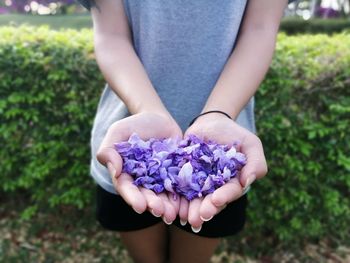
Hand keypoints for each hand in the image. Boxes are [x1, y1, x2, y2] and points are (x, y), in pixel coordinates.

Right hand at [96, 112, 182, 223]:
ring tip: (172, 214)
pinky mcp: (175, 176)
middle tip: (160, 212)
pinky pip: (179, 188)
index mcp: (126, 175)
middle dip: (153, 205)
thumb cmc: (134, 124)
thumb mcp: (118, 132)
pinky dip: (182, 198)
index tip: (140, 206)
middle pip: (146, 196)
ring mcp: (160, 180)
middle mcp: (142, 181)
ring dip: (167, 206)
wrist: (158, 118)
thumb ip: (109, 149)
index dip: (133, 198)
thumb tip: (115, 170)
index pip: (127, 188)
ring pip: (163, 196)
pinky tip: (185, 205)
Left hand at [180, 112, 267, 230]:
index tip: (216, 201)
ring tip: (183, 216)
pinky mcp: (183, 175)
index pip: (229, 192)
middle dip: (204, 209)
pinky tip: (171, 203)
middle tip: (197, 218)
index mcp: (232, 182)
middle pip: (210, 200)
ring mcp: (199, 182)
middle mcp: (215, 186)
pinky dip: (176, 196)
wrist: (211, 122)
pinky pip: (179, 186)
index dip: (223, 197)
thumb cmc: (234, 134)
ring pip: (194, 198)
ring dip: (189, 208)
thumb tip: (247, 182)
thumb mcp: (251, 144)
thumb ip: (256, 163)